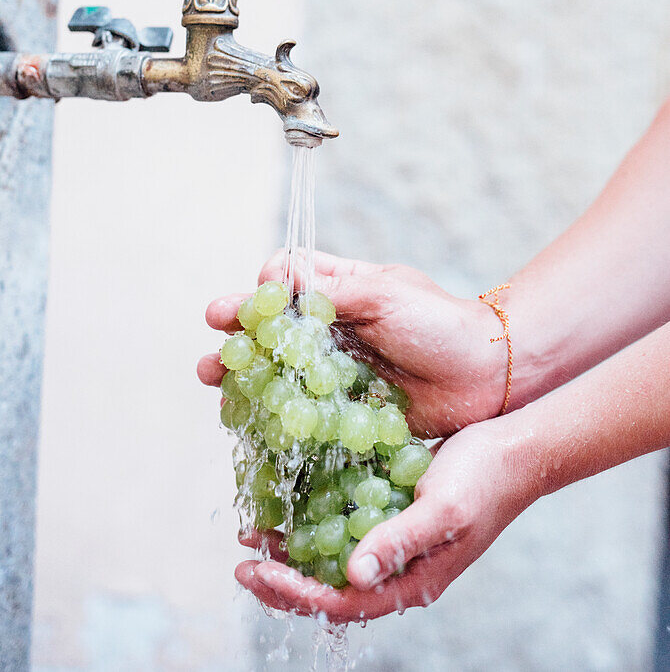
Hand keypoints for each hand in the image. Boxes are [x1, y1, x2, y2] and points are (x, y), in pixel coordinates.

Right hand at [197, 250, 507, 436]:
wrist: (488, 376)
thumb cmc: (440, 324)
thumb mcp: (384, 294)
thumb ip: (330, 289)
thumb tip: (273, 278)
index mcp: (341, 291)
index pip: (286, 280)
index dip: (260, 291)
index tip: (248, 304)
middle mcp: (333, 330)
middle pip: (271, 329)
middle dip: (236, 337)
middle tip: (212, 348)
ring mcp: (337, 371)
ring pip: (279, 371)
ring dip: (245, 375)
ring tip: (216, 382)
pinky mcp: (347, 411)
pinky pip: (303, 413)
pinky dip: (274, 416)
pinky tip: (250, 423)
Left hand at [234, 418, 533, 621]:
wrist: (516, 449)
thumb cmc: (485, 480)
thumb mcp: (442, 511)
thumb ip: (398, 542)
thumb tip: (352, 573)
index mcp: (413, 582)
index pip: (342, 601)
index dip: (296, 591)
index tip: (256, 570)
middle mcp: (400, 569)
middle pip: (331, 587)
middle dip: (285, 577)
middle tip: (243, 558)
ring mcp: (397, 541)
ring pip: (334, 556)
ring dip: (294, 548)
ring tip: (254, 532)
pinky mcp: (394, 511)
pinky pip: (346, 524)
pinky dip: (316, 516)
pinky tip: (293, 498)